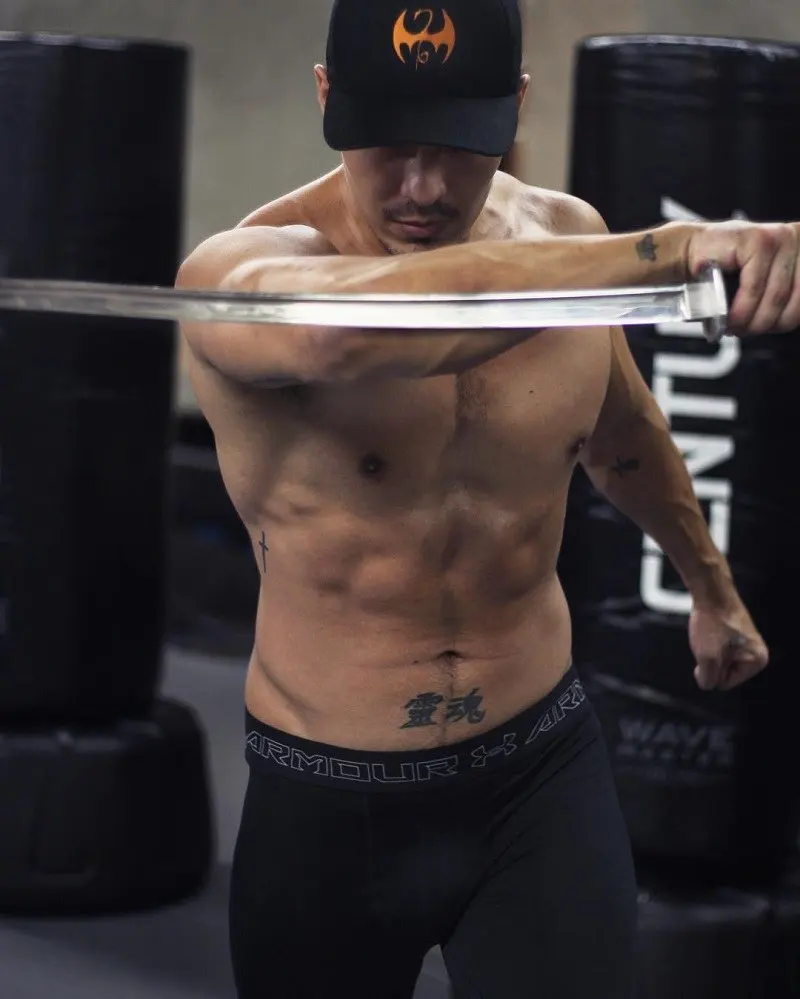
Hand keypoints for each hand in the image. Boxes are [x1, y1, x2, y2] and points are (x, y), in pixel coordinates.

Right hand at [685, 220, 799, 334]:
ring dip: (750, 320)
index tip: (766, 327)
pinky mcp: (757, 240)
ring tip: (733, 324)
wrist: (687, 254)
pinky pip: (755, 287)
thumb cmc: (720, 273)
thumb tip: (786, 322)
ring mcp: (778, 238)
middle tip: (744, 329)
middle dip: (765, 323)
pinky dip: (739, 308)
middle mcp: (795, 240)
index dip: (786, 320)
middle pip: (795, 300)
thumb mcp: (761, 288)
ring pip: (775, 297)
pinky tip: (727, 315)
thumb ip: (779, 298)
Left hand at [689, 596, 768, 691]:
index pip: (725, 683)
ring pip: (716, 659)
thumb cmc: (712, 623)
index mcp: (757, 661)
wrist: (710, 591)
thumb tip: (707, 683)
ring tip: (708, 634)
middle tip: (709, 641)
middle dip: (710, 661)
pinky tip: (707, 629)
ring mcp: (744, 642)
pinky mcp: (733, 633)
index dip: (710, 671)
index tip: (710, 650)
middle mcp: (755, 653)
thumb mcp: (708, 658)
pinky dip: (706, 641)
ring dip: (707, 651)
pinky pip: (714, 647)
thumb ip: (708, 679)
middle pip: (722, 672)